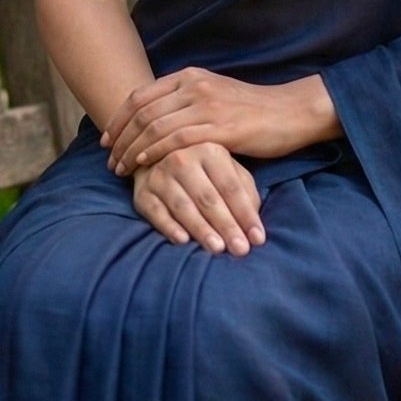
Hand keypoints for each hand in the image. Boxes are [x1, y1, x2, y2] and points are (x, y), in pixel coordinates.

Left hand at [102, 66, 336, 175]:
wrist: (290, 112)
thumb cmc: (252, 109)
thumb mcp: (214, 94)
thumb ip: (186, 100)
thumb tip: (156, 117)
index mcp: (190, 76)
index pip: (140, 96)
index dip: (118, 118)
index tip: (106, 139)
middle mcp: (194, 86)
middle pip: (142, 112)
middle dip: (119, 138)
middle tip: (108, 159)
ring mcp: (206, 105)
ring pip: (154, 127)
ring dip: (131, 149)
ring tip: (120, 169)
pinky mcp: (219, 127)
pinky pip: (176, 140)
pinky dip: (153, 152)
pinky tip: (143, 164)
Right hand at [132, 143, 264, 257]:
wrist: (156, 160)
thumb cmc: (203, 171)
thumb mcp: (228, 171)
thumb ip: (245, 191)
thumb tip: (254, 221)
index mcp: (210, 151)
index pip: (231, 188)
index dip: (246, 214)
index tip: (258, 239)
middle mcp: (183, 159)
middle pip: (209, 198)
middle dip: (227, 226)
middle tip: (241, 250)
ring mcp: (160, 175)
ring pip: (183, 206)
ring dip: (201, 229)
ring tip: (217, 249)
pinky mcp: (142, 192)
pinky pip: (156, 212)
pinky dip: (169, 227)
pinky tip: (183, 241)